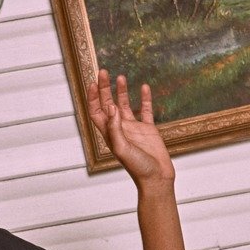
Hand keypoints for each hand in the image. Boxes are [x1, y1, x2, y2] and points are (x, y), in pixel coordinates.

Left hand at [86, 70, 174, 186]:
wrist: (156, 178)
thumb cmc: (138, 168)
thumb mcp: (122, 148)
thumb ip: (115, 128)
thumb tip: (111, 107)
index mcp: (110, 134)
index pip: (97, 112)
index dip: (93, 98)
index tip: (93, 82)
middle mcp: (120, 129)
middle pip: (108, 105)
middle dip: (104, 88)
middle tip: (103, 71)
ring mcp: (134, 129)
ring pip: (125, 105)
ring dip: (121, 91)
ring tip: (120, 76)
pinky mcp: (148, 129)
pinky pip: (146, 110)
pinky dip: (145, 98)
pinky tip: (144, 87)